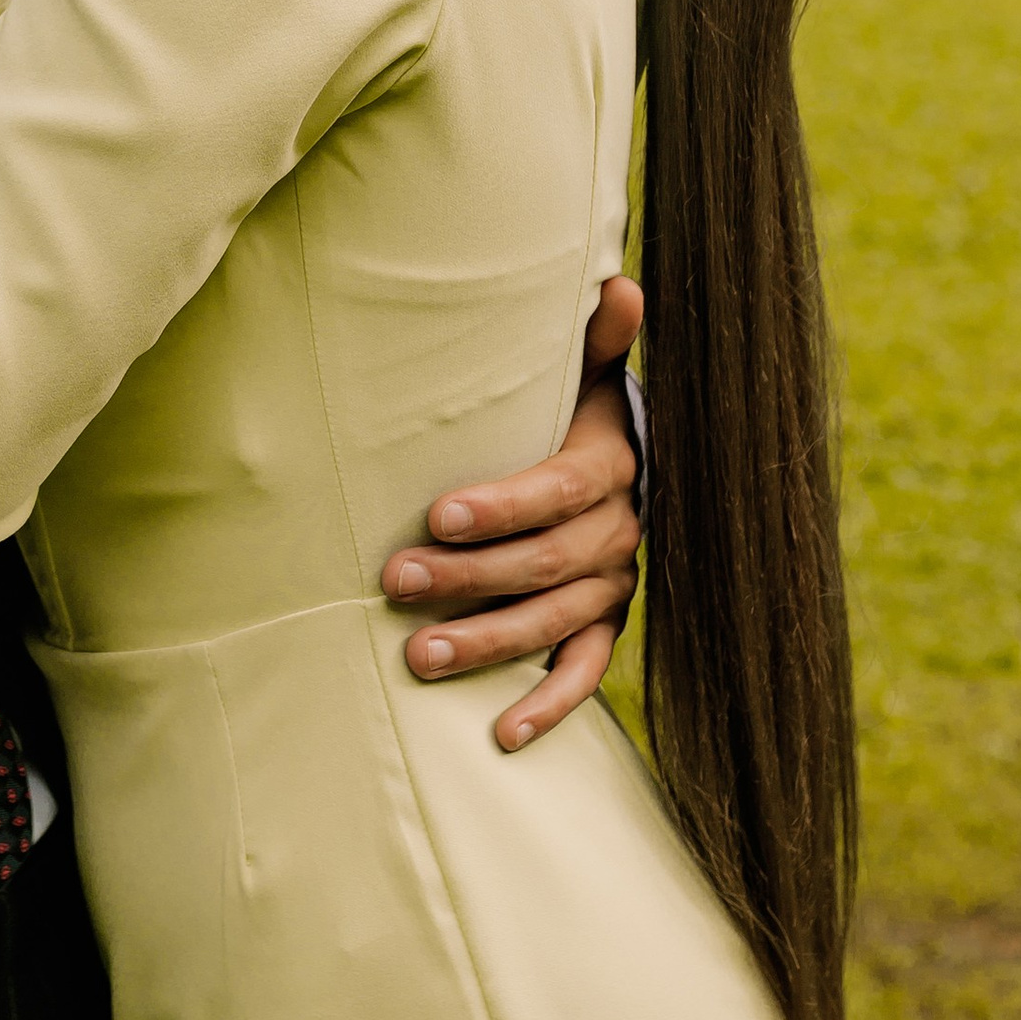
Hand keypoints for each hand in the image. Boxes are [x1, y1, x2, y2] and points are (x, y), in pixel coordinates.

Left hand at [381, 277, 644, 753]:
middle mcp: (617, 531)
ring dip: (488, 643)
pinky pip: (583, 672)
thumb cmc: (575, 411)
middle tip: (393, 582)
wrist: (627, 464)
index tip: (436, 515)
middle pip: (542, 563)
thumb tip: (619, 284)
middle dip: (466, 576)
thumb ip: (596, 339)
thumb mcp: (586, 373)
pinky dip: (547, 705)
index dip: (501, 506)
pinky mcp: (604, 625)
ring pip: (552, 622)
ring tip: (418, 656)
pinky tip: (502, 736)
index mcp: (607, 466)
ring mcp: (612, 583)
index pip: (555, 491)